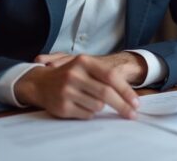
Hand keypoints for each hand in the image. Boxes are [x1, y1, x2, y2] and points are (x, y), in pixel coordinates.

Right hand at [14, 52, 146, 118]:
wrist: (40, 83)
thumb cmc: (70, 74)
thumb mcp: (86, 67)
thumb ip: (105, 76)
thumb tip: (130, 96)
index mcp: (83, 61)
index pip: (111, 76)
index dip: (126, 91)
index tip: (136, 102)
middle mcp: (74, 74)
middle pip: (106, 93)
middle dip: (122, 106)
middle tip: (132, 114)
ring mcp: (66, 91)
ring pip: (98, 106)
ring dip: (101, 107)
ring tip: (90, 99)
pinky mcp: (62, 106)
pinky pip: (87, 114)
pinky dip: (89, 113)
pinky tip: (81, 105)